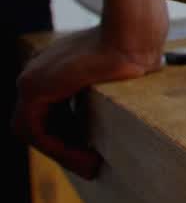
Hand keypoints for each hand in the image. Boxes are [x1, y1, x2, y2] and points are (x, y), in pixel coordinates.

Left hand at [14, 24, 165, 178]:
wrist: (133, 36)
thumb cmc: (136, 48)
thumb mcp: (120, 72)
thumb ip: (108, 85)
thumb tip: (128, 100)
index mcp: (55, 68)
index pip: (51, 111)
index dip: (70, 134)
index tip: (93, 151)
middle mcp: (37, 73)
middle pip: (41, 123)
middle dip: (65, 146)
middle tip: (91, 164)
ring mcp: (31, 80)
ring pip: (34, 131)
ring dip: (62, 153)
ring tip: (91, 166)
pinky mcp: (34, 88)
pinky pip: (36, 130)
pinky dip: (58, 148)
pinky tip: (84, 157)